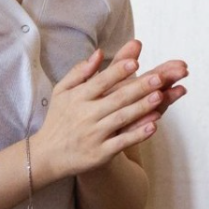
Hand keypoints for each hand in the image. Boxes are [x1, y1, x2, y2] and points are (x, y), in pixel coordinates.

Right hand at [34, 47, 188, 182]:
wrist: (48, 156)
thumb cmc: (59, 118)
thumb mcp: (62, 91)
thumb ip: (80, 71)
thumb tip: (98, 53)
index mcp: (78, 97)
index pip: (101, 81)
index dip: (118, 72)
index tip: (135, 62)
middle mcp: (86, 115)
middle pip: (116, 98)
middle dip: (139, 87)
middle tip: (159, 77)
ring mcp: (94, 135)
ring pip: (122, 119)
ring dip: (142, 108)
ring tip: (160, 96)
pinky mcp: (100, 153)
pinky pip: (122, 143)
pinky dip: (137, 135)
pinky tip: (154, 126)